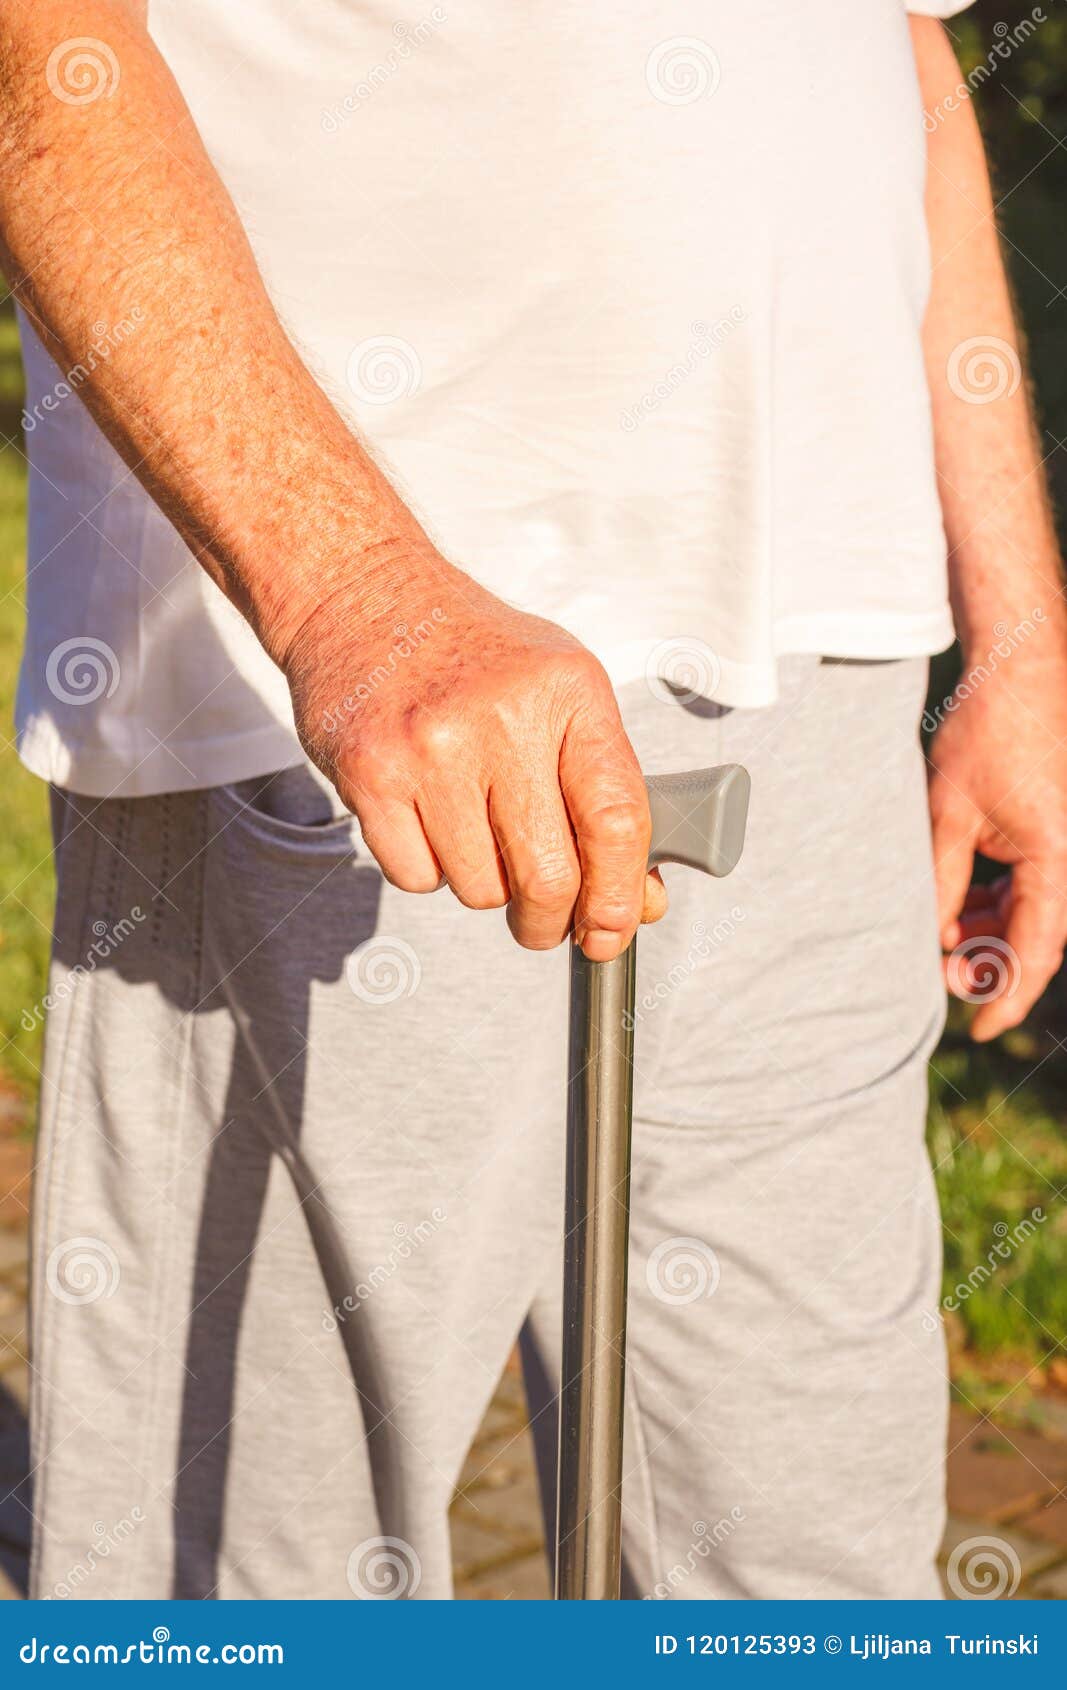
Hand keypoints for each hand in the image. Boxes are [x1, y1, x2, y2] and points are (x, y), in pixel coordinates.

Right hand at [281, 552, 665, 956]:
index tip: (614, 932)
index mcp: (569, 693)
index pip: (617, 818)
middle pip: (548, 875)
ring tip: (471, 825)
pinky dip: (428, 868)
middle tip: (543, 921)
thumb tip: (638, 901)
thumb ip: (604, 792)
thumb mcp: (560, 693)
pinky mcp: (372, 774)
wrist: (364, 595)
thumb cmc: (474, 653)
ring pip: (480, 888)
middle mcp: (502, 718)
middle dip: (550, 920)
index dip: (622, 894)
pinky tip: (425, 814)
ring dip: (484, 884)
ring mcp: (432, 748)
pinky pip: (417, 878)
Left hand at [927, 652, 1066, 1039]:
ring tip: (947, 932)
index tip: (974, 1030)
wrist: (1019, 666)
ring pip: (1038, 913)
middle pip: (1040, 938)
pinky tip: (965, 902)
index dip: (1004, 998)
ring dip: (994, 931)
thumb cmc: (983, 730)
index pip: (1035, 952)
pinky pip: (1039, 884)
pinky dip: (1003, 899)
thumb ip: (943, 882)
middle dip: (992, 963)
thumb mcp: (946, 814)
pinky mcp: (1059, 830)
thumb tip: (936, 938)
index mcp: (1058, 858)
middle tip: (942, 972)